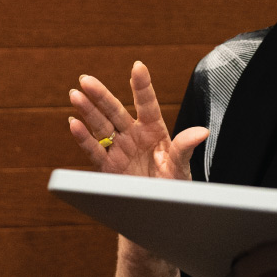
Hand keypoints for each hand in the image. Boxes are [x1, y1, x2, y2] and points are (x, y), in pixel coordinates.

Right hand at [68, 61, 208, 180]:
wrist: (159, 211)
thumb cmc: (173, 185)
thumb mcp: (181, 167)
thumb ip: (185, 148)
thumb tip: (202, 131)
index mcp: (154, 130)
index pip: (147, 104)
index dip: (142, 86)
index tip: (138, 66)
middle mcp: (134, 135)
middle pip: (116, 112)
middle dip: (101, 96)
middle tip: (86, 80)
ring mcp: (119, 150)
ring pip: (101, 127)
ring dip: (87, 111)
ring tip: (75, 95)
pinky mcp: (108, 168)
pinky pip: (94, 151)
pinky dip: (83, 138)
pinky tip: (73, 124)